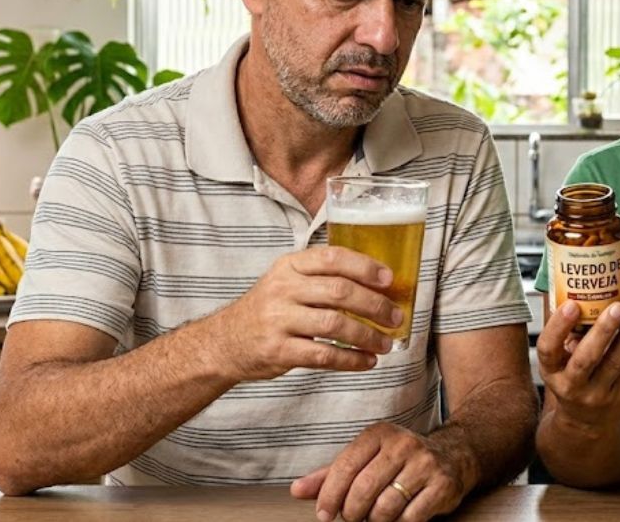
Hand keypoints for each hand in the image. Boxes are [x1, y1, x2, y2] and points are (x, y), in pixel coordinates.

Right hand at [207, 246, 400, 380]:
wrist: (223, 343)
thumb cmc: (268, 309)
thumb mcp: (286, 281)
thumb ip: (322, 277)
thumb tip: (378, 284)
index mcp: (289, 266)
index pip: (332, 258)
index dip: (365, 267)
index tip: (389, 279)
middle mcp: (283, 289)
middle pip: (340, 292)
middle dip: (375, 305)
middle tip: (396, 316)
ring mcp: (278, 320)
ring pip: (335, 325)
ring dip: (368, 335)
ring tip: (385, 343)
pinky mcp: (278, 350)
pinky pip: (324, 355)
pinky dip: (350, 359)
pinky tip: (366, 361)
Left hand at [290, 422, 476, 521]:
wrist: (453, 456)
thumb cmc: (399, 462)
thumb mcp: (365, 460)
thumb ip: (330, 475)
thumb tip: (297, 490)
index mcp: (379, 433)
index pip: (345, 466)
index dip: (329, 495)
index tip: (324, 514)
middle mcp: (403, 443)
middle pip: (363, 490)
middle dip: (352, 513)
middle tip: (353, 518)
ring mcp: (425, 463)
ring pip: (386, 507)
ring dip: (375, 521)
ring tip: (376, 517)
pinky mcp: (442, 484)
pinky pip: (410, 517)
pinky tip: (399, 517)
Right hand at [536, 300, 619, 428]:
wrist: (586, 423)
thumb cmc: (571, 380)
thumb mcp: (558, 364)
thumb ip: (566, 337)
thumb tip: (581, 296)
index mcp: (551, 373)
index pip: (548, 350)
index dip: (558, 327)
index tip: (571, 304)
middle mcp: (572, 387)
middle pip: (586, 359)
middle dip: (603, 331)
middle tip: (617, 306)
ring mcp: (597, 395)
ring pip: (615, 361)